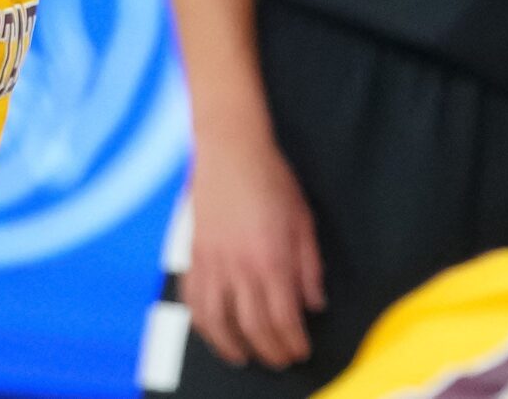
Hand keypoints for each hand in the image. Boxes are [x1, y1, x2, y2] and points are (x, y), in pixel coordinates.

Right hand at [183, 128, 325, 370]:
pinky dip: (201, 321)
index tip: (302, 351)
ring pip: (216, 321)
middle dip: (270, 351)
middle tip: (282, 360)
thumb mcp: (303, 220)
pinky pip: (193, 298)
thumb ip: (309, 266)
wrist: (230, 148)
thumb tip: (314, 304)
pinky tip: (213, 329)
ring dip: (230, 346)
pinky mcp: (195, 253)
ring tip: (243, 357)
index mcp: (272, 259)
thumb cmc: (272, 178)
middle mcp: (239, 267)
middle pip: (253, 328)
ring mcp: (212, 262)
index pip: (284, 319)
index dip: (293, 343)